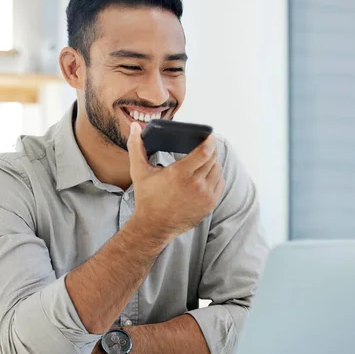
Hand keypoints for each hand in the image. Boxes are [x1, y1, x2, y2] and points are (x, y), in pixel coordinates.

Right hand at [127, 122, 223, 243]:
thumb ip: (136, 147)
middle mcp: (195, 184)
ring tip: (203, 161)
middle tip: (204, 147)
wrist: (153, 226)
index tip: (208, 135)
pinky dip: (215, 177)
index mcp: (179, 173)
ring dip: (212, 163)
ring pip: (217, 170)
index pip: (205, 151)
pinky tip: (205, 175)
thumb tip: (135, 127)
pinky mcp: (209, 204)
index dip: (209, 140)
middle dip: (210, 150)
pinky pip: (220, 183)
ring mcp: (204, 195)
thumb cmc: (146, 198)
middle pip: (213, 158)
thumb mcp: (139, 171)